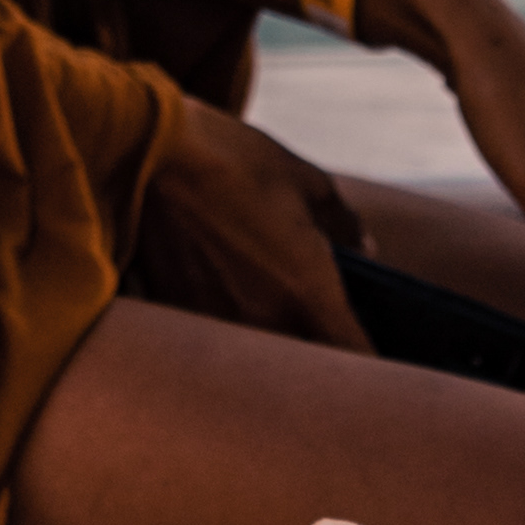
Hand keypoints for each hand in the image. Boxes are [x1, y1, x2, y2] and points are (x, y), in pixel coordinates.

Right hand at [128, 97, 374, 349]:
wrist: (147, 151)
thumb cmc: (234, 158)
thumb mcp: (303, 178)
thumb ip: (342, 221)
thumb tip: (365, 247)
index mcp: (308, 291)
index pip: (357, 358)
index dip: (374, 368)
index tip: (377, 365)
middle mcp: (266, 321)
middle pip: (306, 372)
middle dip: (319, 365)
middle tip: (321, 340)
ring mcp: (218, 327)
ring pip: (257, 364)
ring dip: (269, 352)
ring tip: (264, 315)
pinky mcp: (178, 317)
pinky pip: (213, 342)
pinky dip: (223, 334)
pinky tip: (220, 298)